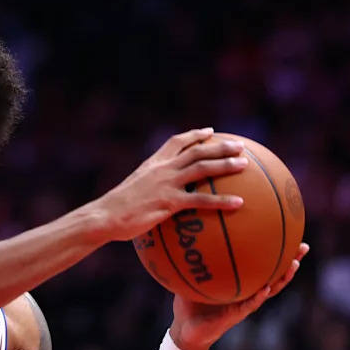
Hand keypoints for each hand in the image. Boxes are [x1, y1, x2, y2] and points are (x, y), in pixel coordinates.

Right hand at [95, 127, 248, 241]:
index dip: (195, 135)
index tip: (210, 132)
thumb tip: (152, 202)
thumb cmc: (113, 211)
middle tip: (239, 146)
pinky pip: (202, 200)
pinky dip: (222, 201)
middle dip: (220, 146)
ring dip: (226, 165)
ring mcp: (167, 184)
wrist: (105, 217)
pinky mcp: (170, 202)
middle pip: (197, 151)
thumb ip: (144, 191)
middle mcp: (162, 169)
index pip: (176, 142)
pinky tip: (239, 204)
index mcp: (152, 164)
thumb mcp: (129, 193)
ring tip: (244, 165)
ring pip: (203, 168)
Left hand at [169, 243, 309, 349]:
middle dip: (291, 261)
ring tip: (294, 264)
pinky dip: (259, 297)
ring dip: (283, 278)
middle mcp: (247, 292)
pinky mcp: (236, 315)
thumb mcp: (193, 276)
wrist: (185, 329)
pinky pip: (250, 304)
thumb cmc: (189, 303)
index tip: (289, 233)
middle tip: (304, 246)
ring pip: (270, 290)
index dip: (276, 251)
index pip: (262, 264)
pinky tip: (267, 288)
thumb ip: (195, 258)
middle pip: (275, 274)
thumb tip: (189, 232)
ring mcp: (244, 304)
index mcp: (241, 283)